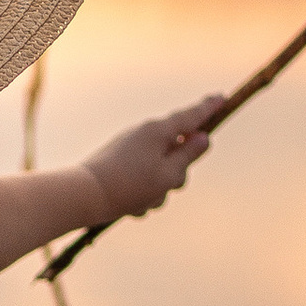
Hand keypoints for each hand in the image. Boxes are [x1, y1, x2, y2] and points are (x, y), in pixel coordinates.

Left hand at [83, 97, 227, 220]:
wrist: (83, 195)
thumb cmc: (129, 185)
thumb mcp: (168, 175)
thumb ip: (188, 156)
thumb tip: (202, 138)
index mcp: (158, 131)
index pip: (191, 116)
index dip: (209, 109)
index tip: (222, 98)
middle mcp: (143, 133)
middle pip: (175, 150)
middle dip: (177, 173)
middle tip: (167, 186)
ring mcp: (129, 147)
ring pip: (158, 170)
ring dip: (157, 190)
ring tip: (142, 201)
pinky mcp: (118, 162)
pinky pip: (141, 179)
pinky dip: (141, 194)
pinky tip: (130, 207)